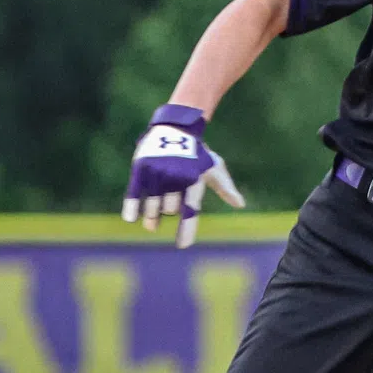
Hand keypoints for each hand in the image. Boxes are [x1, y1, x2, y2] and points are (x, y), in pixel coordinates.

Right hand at [120, 103, 245, 248]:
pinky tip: (131, 219)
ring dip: (152, 215)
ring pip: (153, 207)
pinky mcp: (141, 168)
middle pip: (169, 210)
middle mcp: (176, 177)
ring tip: (153, 216)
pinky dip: (132, 207)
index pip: (191, 209)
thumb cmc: (197, 153)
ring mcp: (157, 173)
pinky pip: (135, 194)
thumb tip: (240, 204)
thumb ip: (225, 188)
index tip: (183, 245)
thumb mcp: (213, 167)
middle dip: (169, 209)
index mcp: (194, 179)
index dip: (187, 228)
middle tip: (170, 195)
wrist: (176, 127)